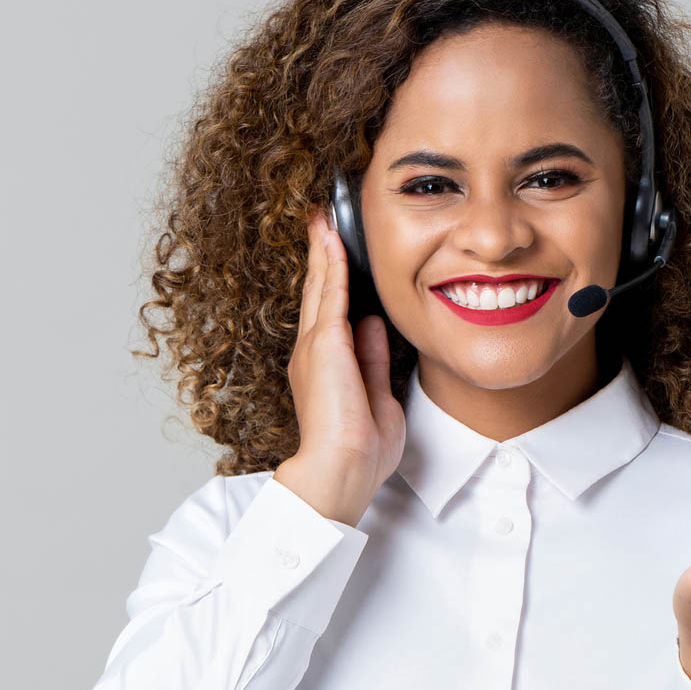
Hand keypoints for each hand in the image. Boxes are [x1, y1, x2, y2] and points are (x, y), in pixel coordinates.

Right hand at [275, 211, 405, 522]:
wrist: (342, 470)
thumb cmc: (360, 449)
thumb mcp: (376, 395)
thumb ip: (373, 360)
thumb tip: (373, 327)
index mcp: (326, 367)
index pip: (330, 314)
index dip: (332, 281)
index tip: (336, 255)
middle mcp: (314, 353)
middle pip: (319, 292)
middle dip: (321, 256)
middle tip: (321, 223)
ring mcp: (316, 347)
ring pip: (320, 287)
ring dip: (323, 251)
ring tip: (323, 219)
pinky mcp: (324, 344)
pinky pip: (329, 294)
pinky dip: (331, 264)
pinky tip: (333, 240)